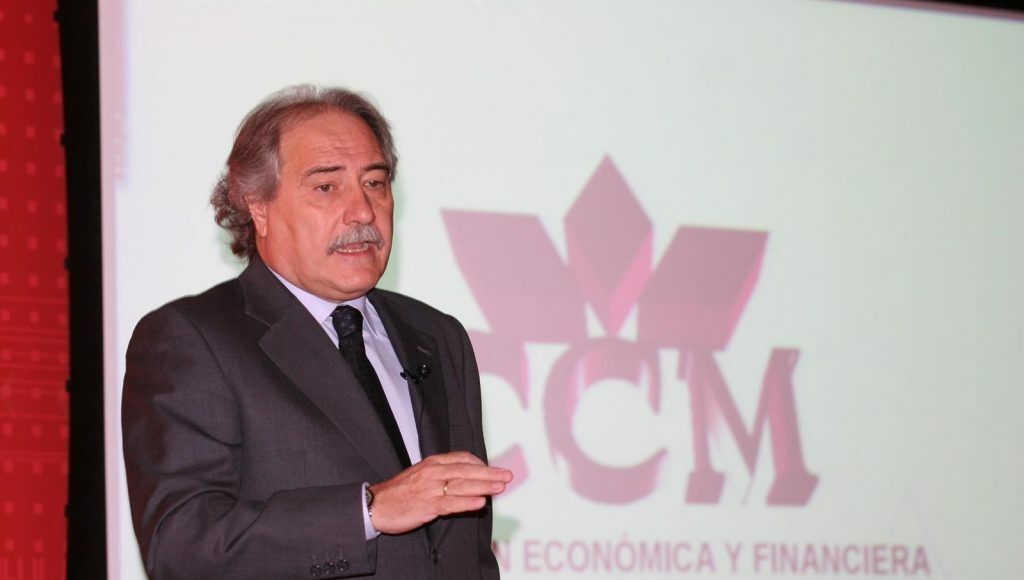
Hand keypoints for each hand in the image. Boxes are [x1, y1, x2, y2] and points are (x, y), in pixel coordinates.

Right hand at [368, 451, 512, 534]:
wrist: (376, 504)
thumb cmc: (399, 492)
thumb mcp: (420, 475)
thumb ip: (441, 474)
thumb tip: (463, 477)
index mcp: (432, 463)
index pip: (462, 458)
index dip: (481, 464)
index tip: (494, 470)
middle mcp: (433, 472)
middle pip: (467, 470)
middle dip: (490, 473)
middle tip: (508, 476)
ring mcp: (430, 488)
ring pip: (462, 485)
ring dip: (484, 486)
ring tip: (501, 487)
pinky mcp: (426, 505)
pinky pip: (450, 503)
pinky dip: (466, 503)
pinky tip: (480, 503)